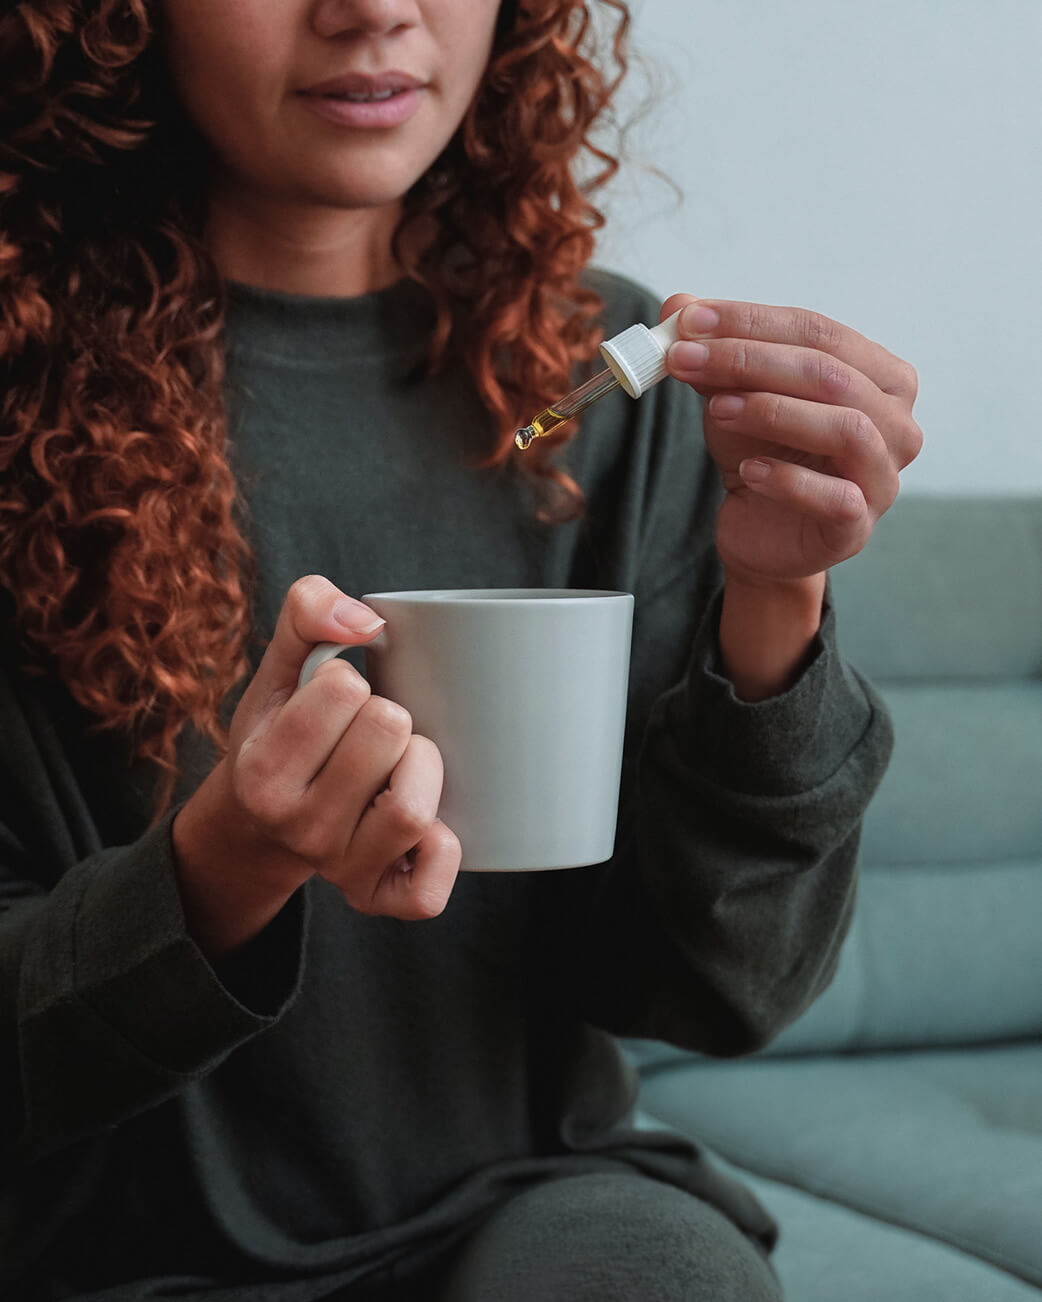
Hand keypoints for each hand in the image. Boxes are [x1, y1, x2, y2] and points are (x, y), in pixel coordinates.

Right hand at [173, 575, 461, 956]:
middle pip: (389, 733)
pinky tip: (424, 825)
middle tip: (370, 735)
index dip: (350, 683)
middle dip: (390, 716)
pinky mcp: (377, 900)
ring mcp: (337, 869)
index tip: (333, 706)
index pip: (346, 689)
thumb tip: (366, 619)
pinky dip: (441, 849)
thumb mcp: (281, 667)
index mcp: (263, 767)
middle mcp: (295, 826)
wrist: (265, 823)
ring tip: (397, 767)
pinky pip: (429, 886)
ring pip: (414, 807)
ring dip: (423, 768)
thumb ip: (308, 611)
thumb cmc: (285, 733)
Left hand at [662, 293, 922, 584]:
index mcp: (881, 376)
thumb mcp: (732, 396)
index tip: (688, 320)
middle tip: (684, 358)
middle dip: (749, 360)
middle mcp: (897, 423)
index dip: (751, 322)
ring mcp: (885, 477)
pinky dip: (787, 479)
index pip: (818, 331)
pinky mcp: (858, 527)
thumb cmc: (760, 454)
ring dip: (773, 411)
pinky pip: (834, 497)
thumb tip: (676, 305)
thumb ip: (713, 353)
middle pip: (830, 374)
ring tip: (716, 409)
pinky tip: (748, 471)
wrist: (760, 532)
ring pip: (846, 428)